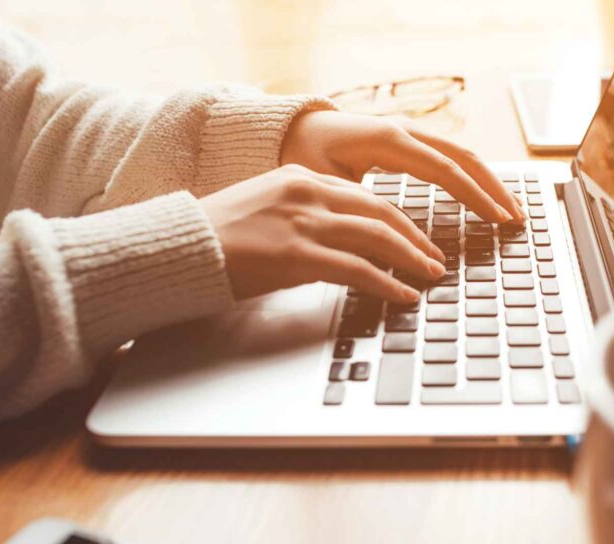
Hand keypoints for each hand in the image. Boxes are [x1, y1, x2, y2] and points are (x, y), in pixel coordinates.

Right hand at [200, 165, 445, 302]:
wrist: (178, 247)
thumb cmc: (215, 237)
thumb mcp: (263, 210)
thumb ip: (301, 217)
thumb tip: (336, 243)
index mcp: (297, 178)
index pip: (362, 196)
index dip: (396, 218)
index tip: (415, 236)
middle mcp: (305, 193)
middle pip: (379, 211)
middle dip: (413, 237)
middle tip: (434, 258)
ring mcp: (302, 222)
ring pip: (376, 237)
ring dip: (410, 258)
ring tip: (430, 277)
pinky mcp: (296, 255)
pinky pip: (358, 269)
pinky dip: (387, 283)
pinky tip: (403, 295)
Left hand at [280, 110, 523, 223]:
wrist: (289, 132)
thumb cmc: (303, 158)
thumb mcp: (325, 186)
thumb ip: (361, 209)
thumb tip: (393, 243)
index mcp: (387, 139)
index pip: (445, 169)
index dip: (475, 195)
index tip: (497, 219)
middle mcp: (404, 131)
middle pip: (465, 157)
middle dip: (495, 189)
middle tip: (518, 219)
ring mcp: (409, 135)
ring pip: (463, 156)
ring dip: (490, 183)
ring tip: (511, 211)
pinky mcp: (409, 144)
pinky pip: (450, 159)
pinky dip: (473, 178)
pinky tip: (485, 199)